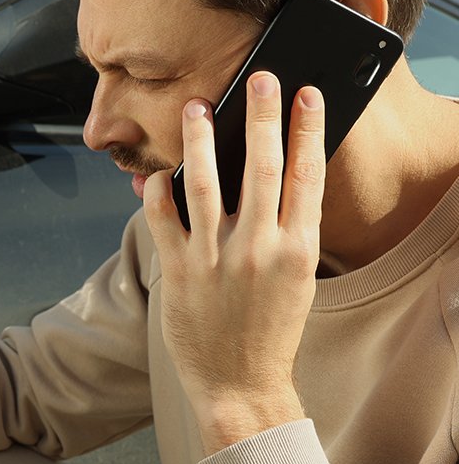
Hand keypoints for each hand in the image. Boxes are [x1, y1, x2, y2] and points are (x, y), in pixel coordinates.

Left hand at [143, 72, 323, 453]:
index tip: (305, 95)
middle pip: (262, 167)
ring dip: (200, 139)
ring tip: (196, 106)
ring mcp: (216, 259)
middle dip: (260, 117)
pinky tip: (156, 172)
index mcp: (298, 249)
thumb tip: (275, 177)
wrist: (240, 385)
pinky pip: (162, 217)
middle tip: (259, 78)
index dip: (306, 129)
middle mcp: (259, 249)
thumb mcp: (296, 278)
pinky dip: (157, 190)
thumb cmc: (268, 329)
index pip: (307, 175)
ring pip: (206, 182)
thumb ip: (286, 229)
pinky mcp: (178, 271)